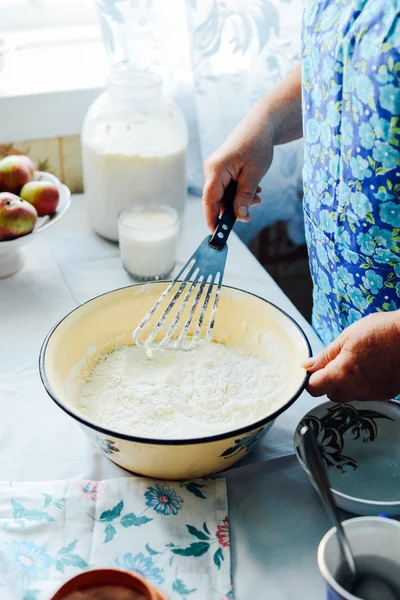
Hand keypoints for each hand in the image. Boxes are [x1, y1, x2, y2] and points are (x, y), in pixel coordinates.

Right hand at [202, 114, 275, 229]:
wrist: (262, 125)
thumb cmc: (257, 145)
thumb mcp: (254, 174)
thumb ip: (244, 196)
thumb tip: (239, 216)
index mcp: (216, 169)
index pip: (209, 199)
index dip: (211, 217)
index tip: (216, 233)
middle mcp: (212, 169)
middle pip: (216, 199)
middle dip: (232, 209)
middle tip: (249, 215)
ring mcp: (216, 169)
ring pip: (224, 194)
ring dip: (239, 200)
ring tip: (258, 198)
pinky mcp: (223, 168)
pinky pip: (228, 186)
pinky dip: (240, 192)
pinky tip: (254, 190)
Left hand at [302, 312, 399, 401]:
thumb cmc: (382, 332)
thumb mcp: (348, 337)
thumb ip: (326, 355)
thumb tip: (308, 365)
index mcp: (341, 374)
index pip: (314, 388)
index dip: (310, 378)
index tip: (314, 368)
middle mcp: (356, 389)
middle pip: (331, 394)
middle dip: (329, 381)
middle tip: (337, 362)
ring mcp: (372, 394)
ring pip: (349, 395)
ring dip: (346, 383)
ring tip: (356, 362)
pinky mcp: (385, 394)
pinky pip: (366, 394)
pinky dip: (362, 384)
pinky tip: (370, 368)